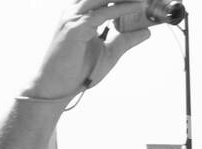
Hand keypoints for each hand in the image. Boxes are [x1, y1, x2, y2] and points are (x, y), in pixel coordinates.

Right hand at [22, 1, 151, 101]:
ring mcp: (74, 17)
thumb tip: (146, 31)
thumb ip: (125, 40)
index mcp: (81, 13)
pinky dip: (121, 9)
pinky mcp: (75, 28)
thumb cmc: (76, 72)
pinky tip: (136, 7)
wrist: (55, 87)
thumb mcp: (109, 52)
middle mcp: (76, 10)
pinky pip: (102, 13)